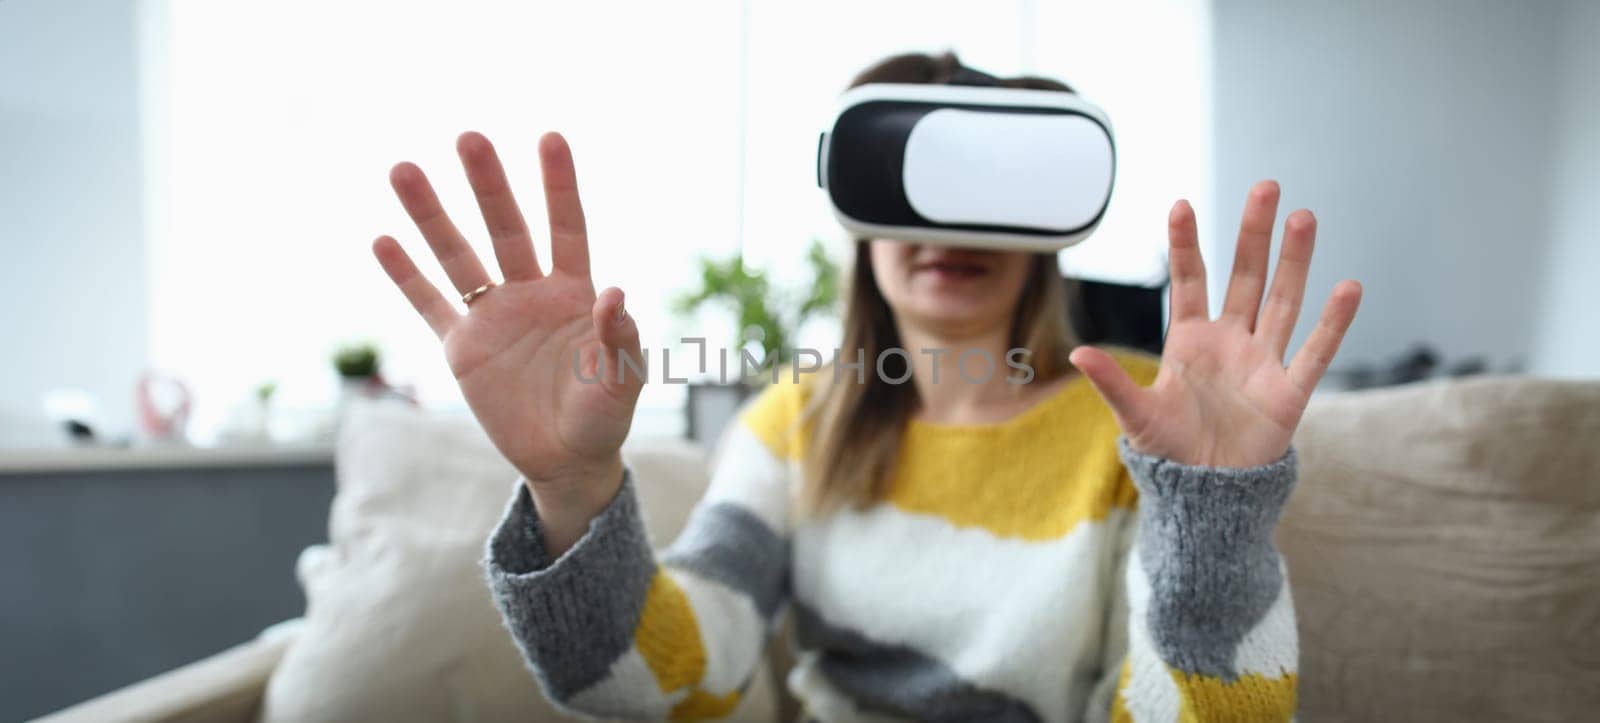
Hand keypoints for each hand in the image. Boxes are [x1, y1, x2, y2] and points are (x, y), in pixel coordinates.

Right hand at [372, 132, 643, 508]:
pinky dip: (406, 276)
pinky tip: (382, 240)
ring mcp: (493, 317)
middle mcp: (530, 293)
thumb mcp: (621, 380)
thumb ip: (619, 336)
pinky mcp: (462, 348)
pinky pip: (429, 305)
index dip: (558, 185)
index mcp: (575, 292)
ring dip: (431, 215)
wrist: (566, 460)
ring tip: (403, 170)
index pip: (567, 227)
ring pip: (458, 256)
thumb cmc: (603, 417)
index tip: (550, 138)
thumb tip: (615, 292)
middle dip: (488, 185)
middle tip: (469, 137)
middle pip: (506, 228)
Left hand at [1069, 180, 1362, 468]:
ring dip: (1295, 261)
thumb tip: (1079, 353)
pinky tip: (1348, 287)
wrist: (1207, 493)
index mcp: (1189, 340)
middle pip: (1246, 276)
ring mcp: (1263, 361)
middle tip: (1266, 186)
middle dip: (1253, 233)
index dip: (1185, 244)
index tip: (1181, 203)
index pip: (1190, 280)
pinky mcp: (1289, 391)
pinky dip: (1332, 322)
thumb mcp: (1137, 415)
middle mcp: (1230, 341)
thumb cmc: (1170, 451)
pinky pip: (1315, 351)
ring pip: (1283, 300)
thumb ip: (1113, 383)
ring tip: (1304, 218)